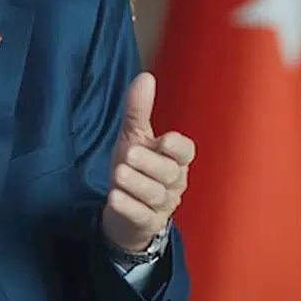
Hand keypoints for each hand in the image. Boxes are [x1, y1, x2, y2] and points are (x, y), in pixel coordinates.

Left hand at [101, 72, 195, 251]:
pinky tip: (115, 198)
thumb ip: (138, 110)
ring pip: (155, 195)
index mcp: (174, 159)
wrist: (125, 211)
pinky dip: (128, 207)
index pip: (186, 152)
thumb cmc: (135, 167)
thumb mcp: (133, 136)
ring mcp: (162, 205)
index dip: (177, 148)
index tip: (164, 140)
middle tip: (129, 153)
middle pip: (169, 173)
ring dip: (137, 184)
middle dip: (150, 164)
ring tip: (119, 174)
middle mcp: (173, 182)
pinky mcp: (147, 223)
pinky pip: (141, 216)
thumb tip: (146, 77)